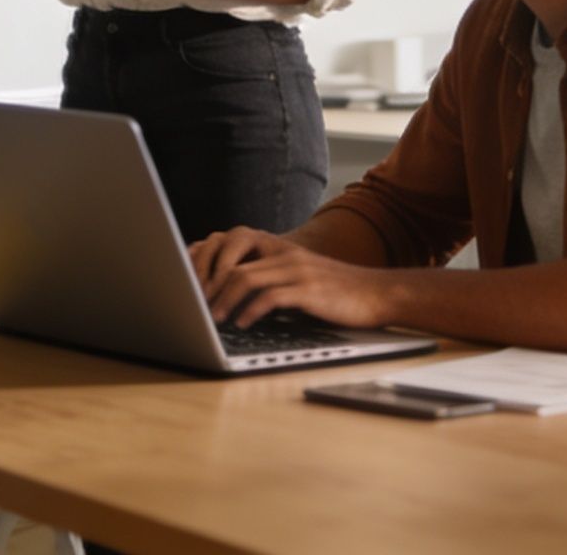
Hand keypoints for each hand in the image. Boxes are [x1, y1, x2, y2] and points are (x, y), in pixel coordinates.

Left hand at [189, 226, 397, 329]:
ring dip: (222, 300)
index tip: (188, 283)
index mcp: (278, 247)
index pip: (230, 243)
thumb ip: (269, 276)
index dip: (205, 261)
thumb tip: (231, 294)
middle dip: (207, 283)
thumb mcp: (299, 275)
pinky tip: (241, 323)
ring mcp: (296, 270)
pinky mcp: (309, 290)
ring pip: (245, 277)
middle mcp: (284, 253)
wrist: (377, 293)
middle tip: (193, 305)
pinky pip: (270, 297)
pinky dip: (250, 311)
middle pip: (231, 260)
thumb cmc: (336, 290)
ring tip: (211, 318)